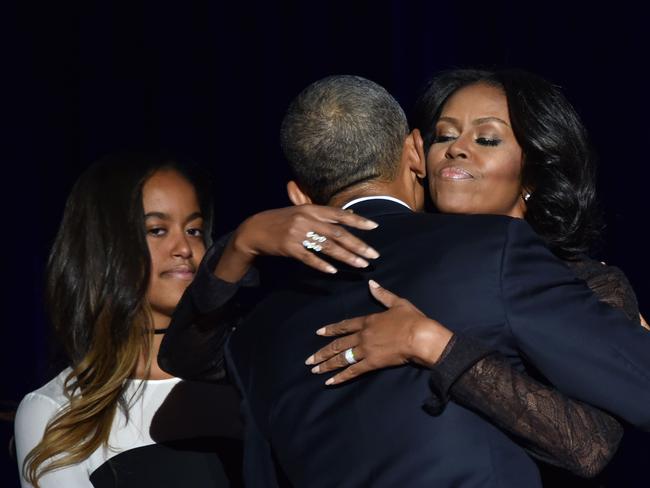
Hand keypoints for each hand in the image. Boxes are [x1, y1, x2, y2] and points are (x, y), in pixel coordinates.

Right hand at [214, 205, 379, 281]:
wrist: (254, 229)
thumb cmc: (281, 220)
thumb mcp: (301, 212)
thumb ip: (324, 214)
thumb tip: (349, 214)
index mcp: (311, 209)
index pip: (339, 214)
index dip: (357, 221)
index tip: (374, 227)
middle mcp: (306, 219)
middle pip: (338, 233)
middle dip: (358, 245)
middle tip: (374, 255)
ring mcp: (298, 234)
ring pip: (327, 247)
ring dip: (346, 257)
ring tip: (361, 265)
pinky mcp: (289, 248)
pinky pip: (309, 258)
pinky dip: (322, 265)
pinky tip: (333, 271)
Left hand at [306, 280, 453, 384]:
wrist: (420, 337)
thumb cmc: (412, 319)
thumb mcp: (398, 303)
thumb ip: (383, 294)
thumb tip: (371, 283)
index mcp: (368, 320)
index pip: (345, 325)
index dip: (331, 329)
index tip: (318, 333)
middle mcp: (362, 335)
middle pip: (338, 344)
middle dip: (322, 352)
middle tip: (309, 360)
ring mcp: (365, 350)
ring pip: (341, 358)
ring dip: (326, 365)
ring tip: (314, 370)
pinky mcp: (372, 363)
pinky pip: (353, 371)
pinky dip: (340, 377)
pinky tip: (330, 382)